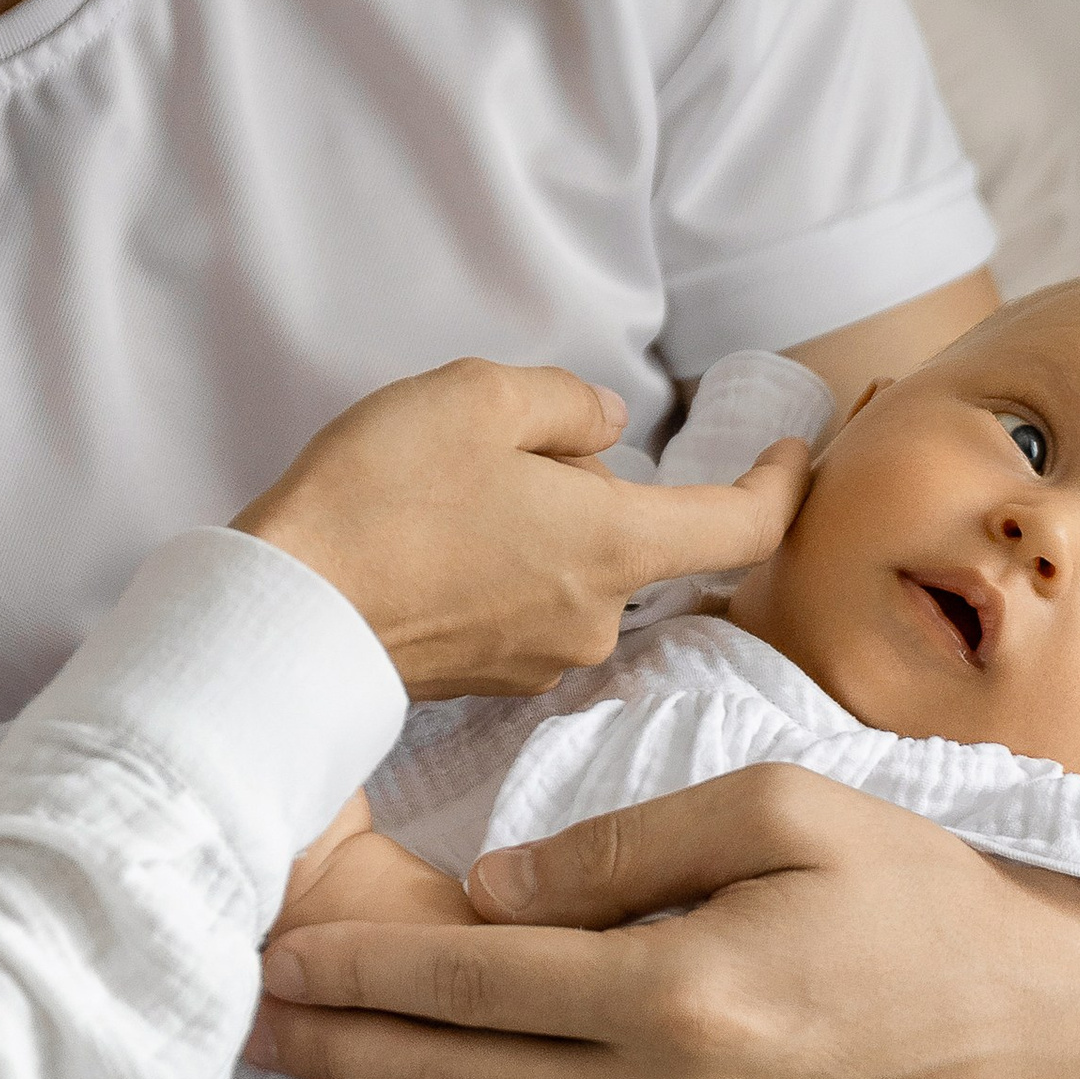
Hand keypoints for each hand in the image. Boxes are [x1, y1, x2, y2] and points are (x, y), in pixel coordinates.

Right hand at [235, 357, 807, 696]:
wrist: (287, 613)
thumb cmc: (381, 497)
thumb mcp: (479, 399)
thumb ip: (568, 403)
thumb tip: (606, 430)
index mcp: (614, 548)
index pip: (744, 528)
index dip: (782, 485)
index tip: (792, 452)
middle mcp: (595, 620)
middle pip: (638, 540)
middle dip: (592, 487)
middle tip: (503, 448)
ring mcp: (542, 659)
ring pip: (578, 571)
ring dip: (542, 527)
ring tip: (450, 494)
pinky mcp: (492, 680)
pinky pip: (527, 606)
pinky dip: (503, 568)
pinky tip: (433, 541)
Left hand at [238, 765, 1079, 1078]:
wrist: (1039, 1023)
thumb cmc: (918, 888)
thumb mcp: (783, 807)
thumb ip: (625, 845)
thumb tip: (491, 892)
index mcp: (678, 990)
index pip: (472, 985)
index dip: (360, 974)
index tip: (274, 955)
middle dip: (332, 1064)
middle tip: (236, 1041)